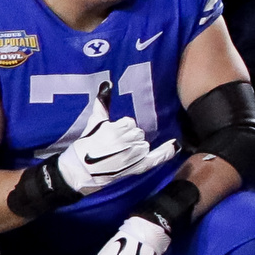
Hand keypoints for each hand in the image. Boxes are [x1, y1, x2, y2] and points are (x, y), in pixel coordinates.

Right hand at [48, 113, 177, 197]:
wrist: (79, 170)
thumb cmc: (85, 145)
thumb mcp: (93, 122)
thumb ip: (102, 104)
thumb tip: (107, 84)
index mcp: (116, 130)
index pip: (130, 123)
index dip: (122, 128)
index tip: (111, 135)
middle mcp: (127, 142)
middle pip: (138, 133)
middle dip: (128, 137)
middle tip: (113, 146)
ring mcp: (134, 156)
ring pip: (144, 145)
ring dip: (136, 147)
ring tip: (119, 153)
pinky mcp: (137, 167)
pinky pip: (156, 159)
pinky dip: (166, 153)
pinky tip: (175, 145)